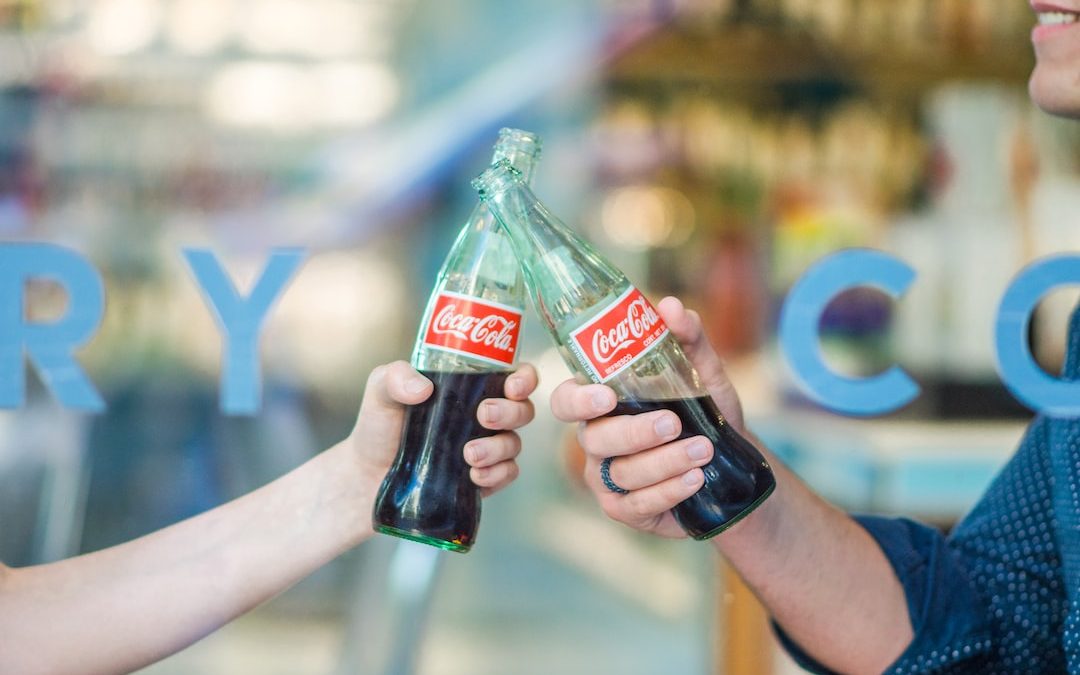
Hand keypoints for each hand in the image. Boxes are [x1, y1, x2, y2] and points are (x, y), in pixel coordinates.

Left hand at [349, 361, 537, 496]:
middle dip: (511, 412)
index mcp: (470, 385)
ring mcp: (486, 447)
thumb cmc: (379, 425)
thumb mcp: (381, 391)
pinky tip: (474, 476)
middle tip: (483, 415)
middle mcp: (484, 414)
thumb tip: (423, 388)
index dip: (525, 378)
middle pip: (523, 409)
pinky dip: (497, 474)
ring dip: (499, 448)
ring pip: (515, 444)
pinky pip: (507, 474)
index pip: (514, 375)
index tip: (513, 386)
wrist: (367, 475)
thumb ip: (395, 377)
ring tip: (469, 455)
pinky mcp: (483, 478)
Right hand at [550, 296, 742, 537]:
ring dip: (664, 462)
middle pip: (595, 438)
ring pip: (621, 472)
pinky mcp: (626, 509)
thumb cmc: (704, 413)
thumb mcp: (702, 374)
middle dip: (634, 432)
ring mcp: (606, 478)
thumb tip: (670, 306)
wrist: (732, 464)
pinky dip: (669, 490)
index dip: (578, 400)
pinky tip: (695, 478)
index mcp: (602, 403)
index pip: (566, 400)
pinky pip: (638, 504)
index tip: (608, 395)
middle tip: (672, 423)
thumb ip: (686, 340)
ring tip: (702, 450)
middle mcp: (596, 440)